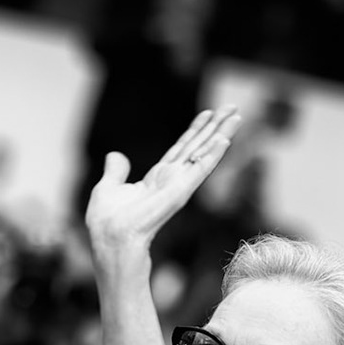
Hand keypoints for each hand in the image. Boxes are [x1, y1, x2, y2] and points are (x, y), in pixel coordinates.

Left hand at [85, 108, 240, 255]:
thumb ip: (115, 171)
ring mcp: (179, 185)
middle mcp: (172, 180)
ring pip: (205, 154)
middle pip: (198, 147)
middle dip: (215, 127)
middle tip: (231, 107)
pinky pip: (199, 169)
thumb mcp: (108, 188)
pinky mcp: (181, 191)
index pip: (181, 149)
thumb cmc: (107, 222)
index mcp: (157, 178)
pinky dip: (213, 154)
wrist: (110, 237)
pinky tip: (225, 139)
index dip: (195, 130)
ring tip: (236, 116)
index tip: (207, 113)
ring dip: (222, 134)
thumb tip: (114, 155)